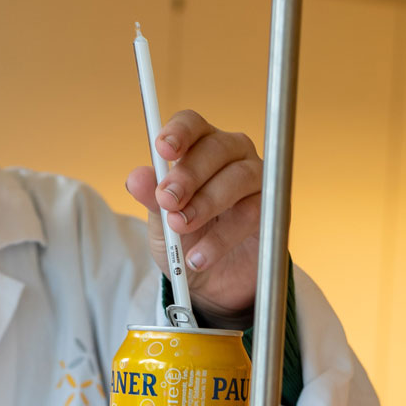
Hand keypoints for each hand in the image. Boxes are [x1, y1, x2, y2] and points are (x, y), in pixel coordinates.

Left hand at [125, 110, 262, 322]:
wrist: (211, 280)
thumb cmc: (187, 241)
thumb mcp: (161, 223)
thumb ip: (152, 200)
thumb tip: (135, 179)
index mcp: (199, 148)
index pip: (192, 124)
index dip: (179, 132)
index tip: (164, 150)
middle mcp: (230, 155)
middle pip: (215, 148)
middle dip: (189, 174)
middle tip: (168, 200)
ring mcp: (254, 179)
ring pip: (237, 178)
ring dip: (206, 203)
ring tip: (181, 228)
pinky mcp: (270, 208)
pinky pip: (250, 214)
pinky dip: (221, 238)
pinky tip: (199, 256)